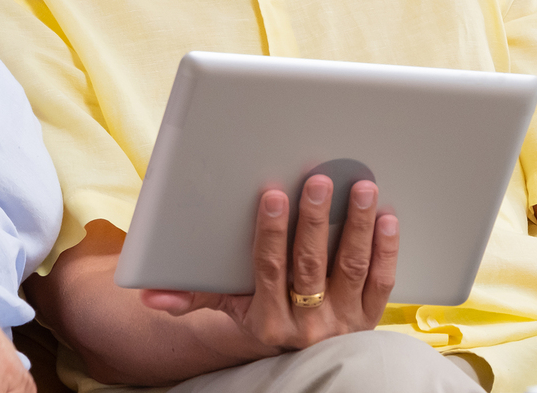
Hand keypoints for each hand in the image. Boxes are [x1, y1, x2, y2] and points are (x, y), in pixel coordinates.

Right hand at [139, 176, 397, 351]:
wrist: (298, 355)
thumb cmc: (257, 315)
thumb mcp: (224, 309)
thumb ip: (190, 297)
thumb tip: (149, 296)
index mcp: (267, 317)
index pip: (268, 269)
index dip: (272, 232)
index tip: (273, 194)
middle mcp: (306, 324)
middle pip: (310, 265)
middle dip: (315, 220)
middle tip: (319, 180)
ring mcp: (341, 322)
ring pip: (349, 269)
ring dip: (357, 226)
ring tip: (362, 187)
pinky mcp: (369, 319)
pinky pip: (380, 283)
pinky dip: (386, 250)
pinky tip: (387, 218)